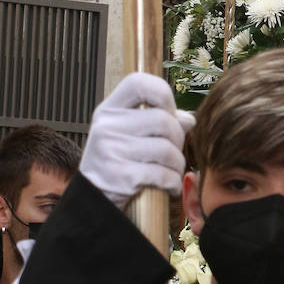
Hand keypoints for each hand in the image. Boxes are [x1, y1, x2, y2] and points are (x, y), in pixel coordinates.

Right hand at [79, 73, 194, 208]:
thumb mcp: (130, 135)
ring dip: (177, 164)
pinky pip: (162, 174)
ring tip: (172, 170)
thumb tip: (188, 119)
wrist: (94, 200)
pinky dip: (172, 182)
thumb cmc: (117, 162)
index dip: (162, 93)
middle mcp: (107, 126)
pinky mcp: (120, 176)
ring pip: (166, 149)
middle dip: (178, 138)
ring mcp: (111, 150)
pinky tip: (169, 186)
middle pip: (163, 120)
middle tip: (174, 151)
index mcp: (110, 109)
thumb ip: (159, 121)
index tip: (168, 111)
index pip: (138, 83)